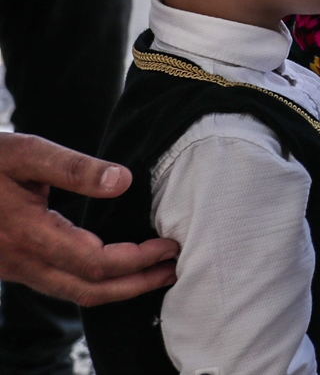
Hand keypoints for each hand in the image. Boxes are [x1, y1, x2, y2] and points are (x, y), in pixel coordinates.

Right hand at [0, 134, 178, 304]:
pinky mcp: (12, 266)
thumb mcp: (26, 153)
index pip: (94, 262)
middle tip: (176, 269)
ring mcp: (13, 268)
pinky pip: (58, 285)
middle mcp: (20, 261)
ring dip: (118, 288)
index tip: (169, 245)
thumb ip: (74, 168)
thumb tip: (123, 180)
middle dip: (136, 284)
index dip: (137, 260)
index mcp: (28, 235)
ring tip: (156, 273)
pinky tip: (117, 269)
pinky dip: (94, 283)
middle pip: (87, 290)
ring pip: (71, 293)